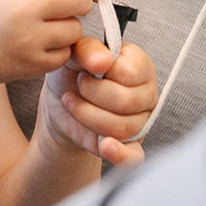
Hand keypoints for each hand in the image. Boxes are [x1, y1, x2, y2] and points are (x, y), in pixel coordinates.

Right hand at [0, 0, 98, 91]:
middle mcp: (24, 7)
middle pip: (78, 0)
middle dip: (80, 1)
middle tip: (71, 3)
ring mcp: (29, 39)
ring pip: (74, 29)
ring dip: (67, 27)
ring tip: (45, 26)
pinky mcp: (31, 64)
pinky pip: (63, 53)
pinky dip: (57, 49)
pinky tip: (37, 44)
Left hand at [42, 37, 158, 167]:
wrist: (59, 102)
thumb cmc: (72, 72)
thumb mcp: (73, 54)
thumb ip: (87, 49)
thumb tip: (103, 60)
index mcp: (140, 65)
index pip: (130, 73)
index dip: (102, 73)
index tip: (85, 70)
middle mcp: (146, 93)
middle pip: (126, 102)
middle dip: (91, 95)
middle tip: (77, 87)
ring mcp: (141, 121)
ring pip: (122, 127)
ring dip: (87, 116)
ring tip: (72, 104)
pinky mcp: (130, 145)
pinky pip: (134, 156)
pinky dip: (119, 154)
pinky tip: (105, 145)